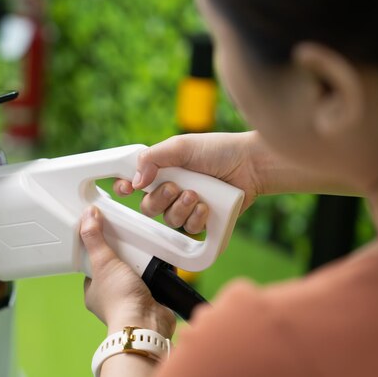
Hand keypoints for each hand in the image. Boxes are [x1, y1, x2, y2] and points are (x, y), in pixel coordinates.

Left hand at [80, 206, 175, 337]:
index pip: (93, 265)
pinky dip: (157, 272)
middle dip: (124, 255)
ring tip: (146, 246)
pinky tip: (161, 260)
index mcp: (94, 291)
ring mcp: (131, 300)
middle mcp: (111, 297)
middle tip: (131, 239)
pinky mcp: (150, 301)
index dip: (100, 250)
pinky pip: (153, 281)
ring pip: (135, 274)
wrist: (146, 323)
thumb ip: (94, 238)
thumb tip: (88, 214)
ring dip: (142, 263)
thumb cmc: (119, 298)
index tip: (108, 235)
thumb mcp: (103, 262)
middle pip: (116, 268)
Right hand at [114, 132, 261, 231]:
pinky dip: (196, 218)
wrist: (251, 165)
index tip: (128, 189)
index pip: (135, 183)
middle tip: (175, 188)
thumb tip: (135, 181)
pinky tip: (206, 206)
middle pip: (149, 207)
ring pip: (169, 220)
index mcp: (163, 170)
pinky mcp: (203, 220)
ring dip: (180, 208)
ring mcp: (187, 206)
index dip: (126, 188)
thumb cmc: (218, 150)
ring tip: (196, 195)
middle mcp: (173, 189)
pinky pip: (189, 229)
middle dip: (159, 200)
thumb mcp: (181, 146)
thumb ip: (152, 158)